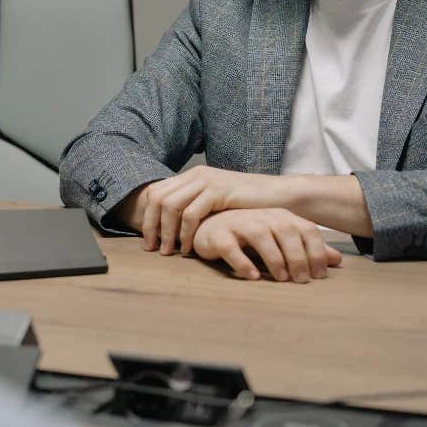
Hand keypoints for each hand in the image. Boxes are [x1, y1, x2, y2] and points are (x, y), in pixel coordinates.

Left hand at [135, 166, 286, 254]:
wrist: (279, 195)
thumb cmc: (249, 205)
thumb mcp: (217, 204)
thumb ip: (196, 208)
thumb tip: (171, 226)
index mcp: (192, 176)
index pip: (156, 193)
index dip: (147, 217)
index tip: (148, 241)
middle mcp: (196, 174)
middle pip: (158, 198)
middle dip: (151, 226)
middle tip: (152, 249)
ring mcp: (207, 181)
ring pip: (171, 206)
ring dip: (166, 232)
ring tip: (168, 252)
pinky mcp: (218, 191)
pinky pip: (191, 213)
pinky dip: (185, 233)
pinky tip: (189, 247)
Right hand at [191, 209, 342, 282]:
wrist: (209, 227)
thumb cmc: (250, 236)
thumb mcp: (282, 240)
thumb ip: (308, 249)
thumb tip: (337, 261)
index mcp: (281, 216)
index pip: (306, 228)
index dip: (316, 251)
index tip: (319, 276)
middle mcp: (262, 216)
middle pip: (286, 230)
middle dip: (297, 257)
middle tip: (301, 281)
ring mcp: (239, 223)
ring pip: (261, 236)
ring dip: (274, 258)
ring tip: (281, 279)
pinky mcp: (219, 235)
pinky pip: (231, 247)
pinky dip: (242, 262)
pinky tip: (252, 277)